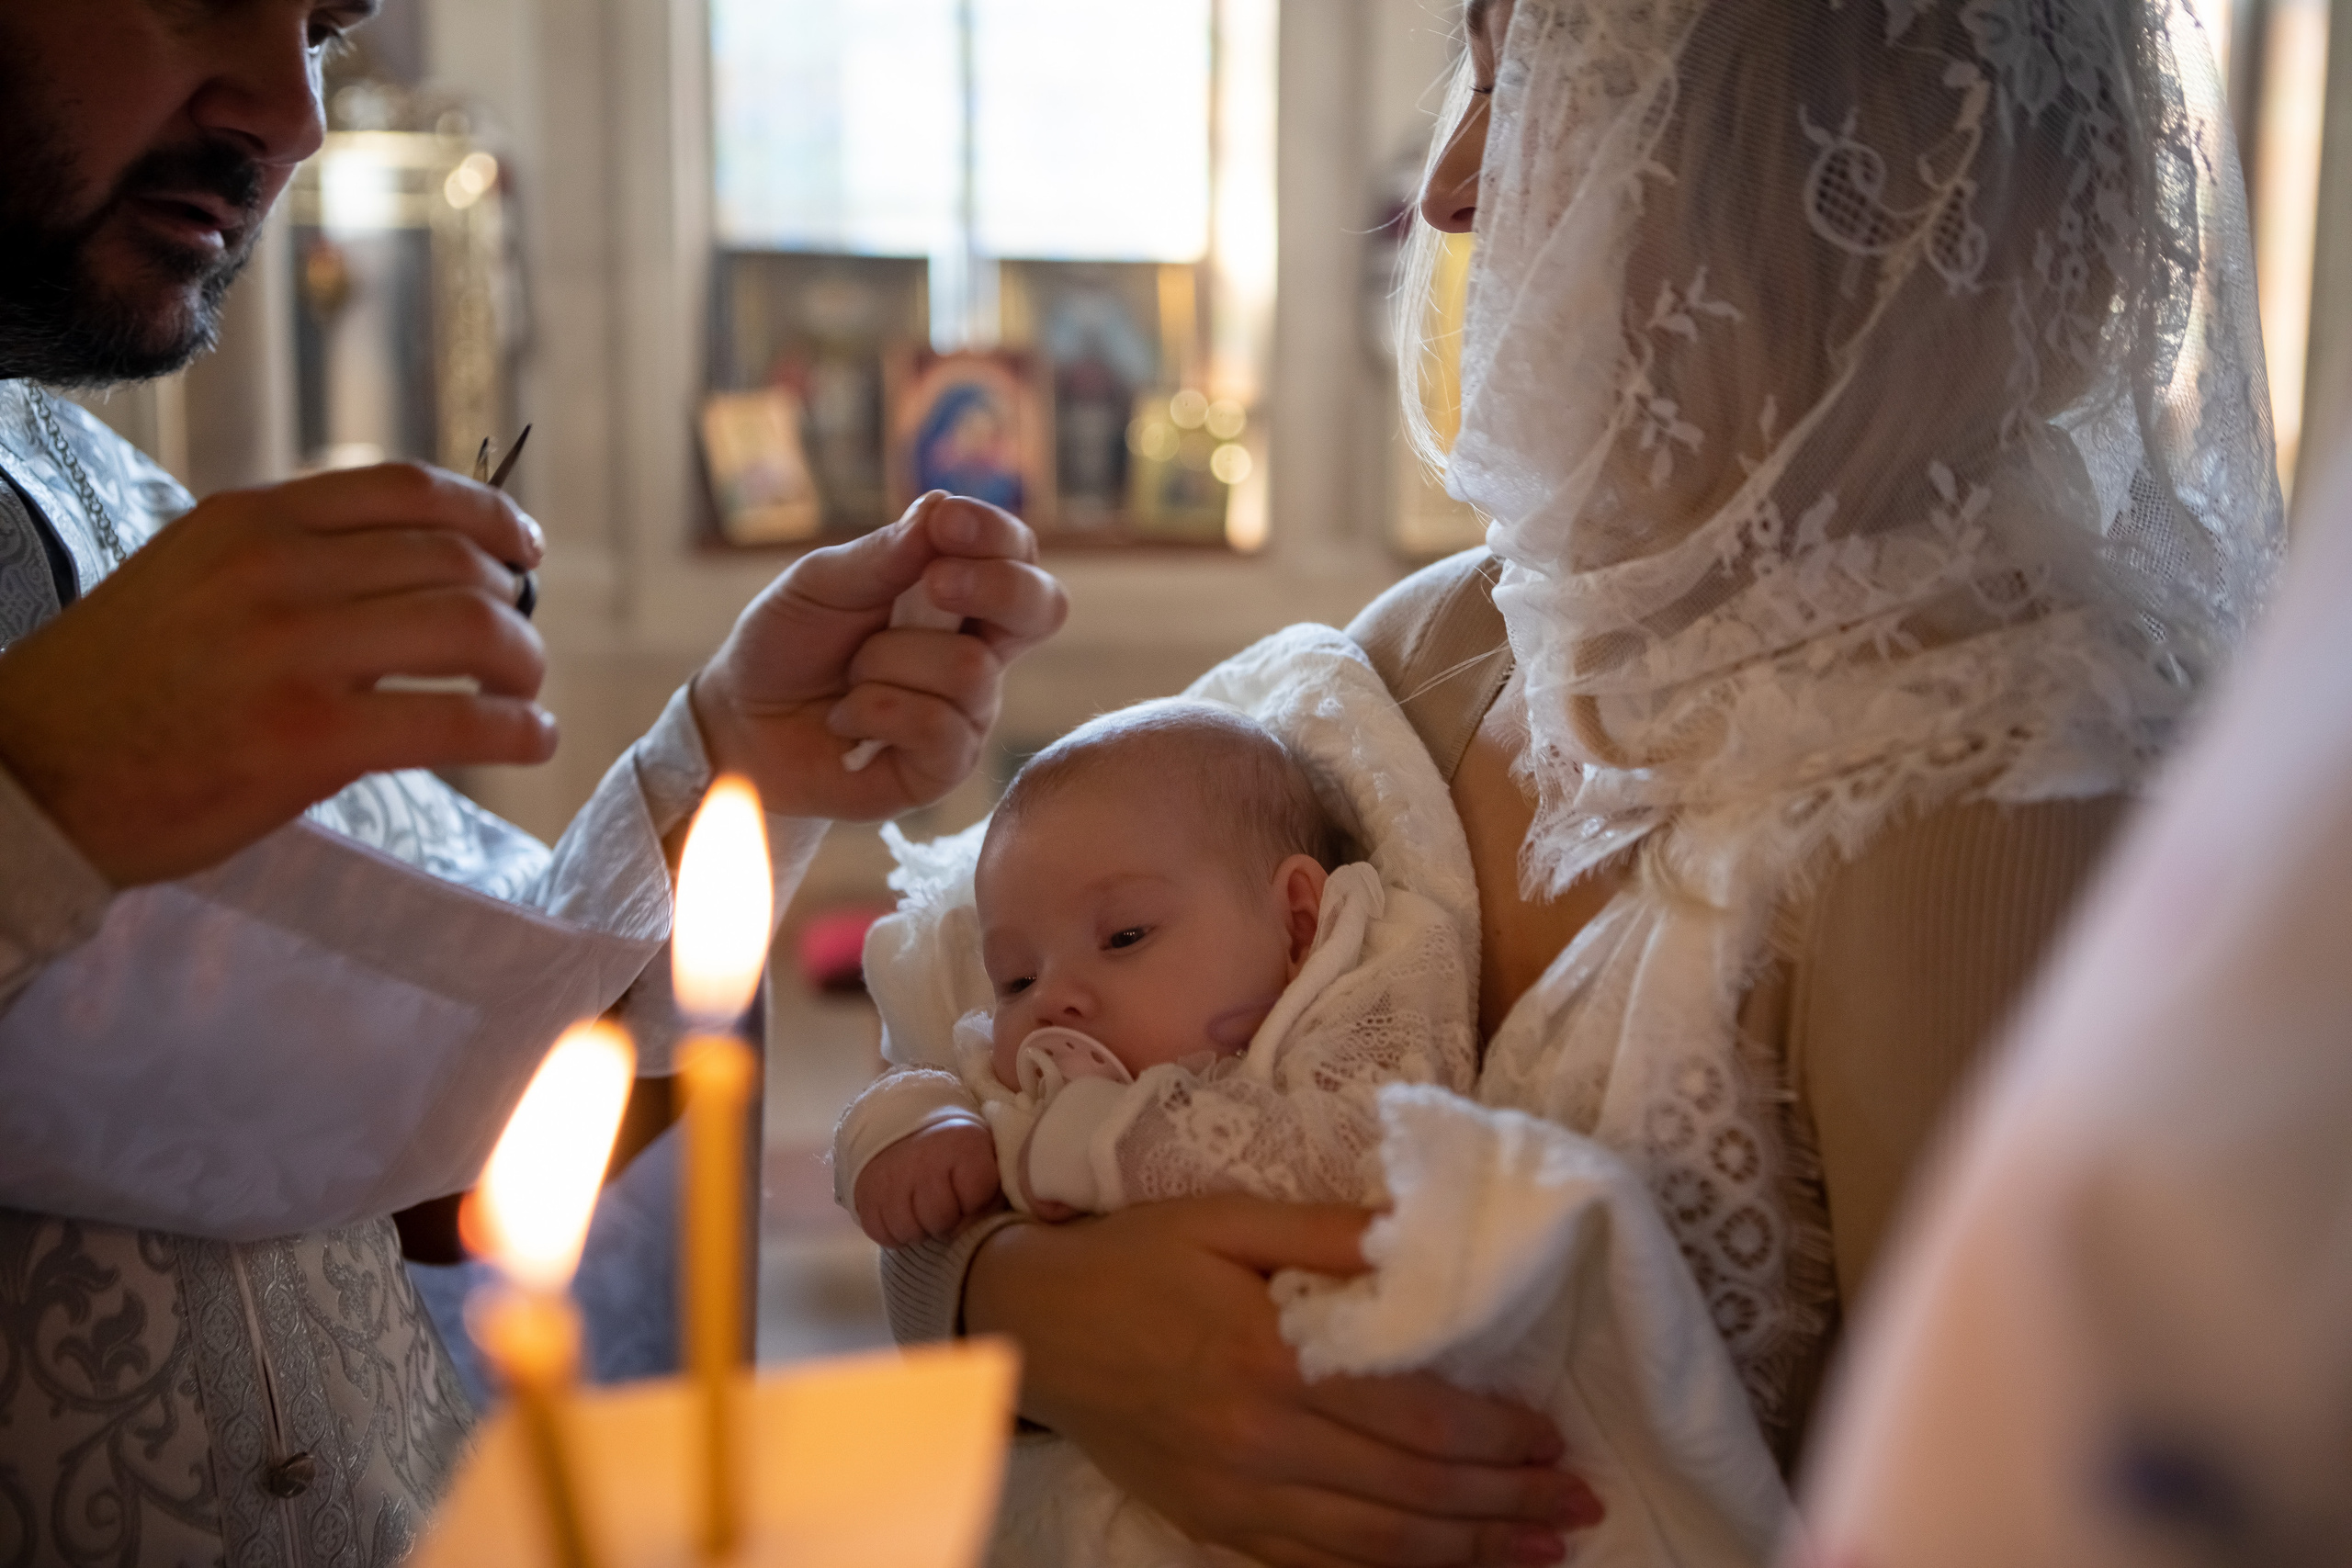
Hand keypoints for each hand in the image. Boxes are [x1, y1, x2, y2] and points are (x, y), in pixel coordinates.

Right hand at [0, 463, 549, 885]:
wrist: (30, 774)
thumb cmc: (121, 686)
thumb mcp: (196, 575)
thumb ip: (294, 559)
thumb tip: (425, 566)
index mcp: (251, 519)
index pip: (408, 490)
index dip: (490, 517)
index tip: (524, 549)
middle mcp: (276, 569)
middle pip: (455, 560)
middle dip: (511, 604)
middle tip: (518, 649)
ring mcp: (293, 651)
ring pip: (471, 627)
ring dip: (523, 663)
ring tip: (523, 694)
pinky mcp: (307, 738)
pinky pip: (456, 721)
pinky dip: (517, 729)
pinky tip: (531, 740)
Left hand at [690, 492, 1065, 819]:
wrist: (742, 724)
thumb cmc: (788, 643)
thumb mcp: (820, 583)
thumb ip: (881, 555)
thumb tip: (939, 507)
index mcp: (960, 593)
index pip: (1016, 554)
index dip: (995, 535)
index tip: (946, 523)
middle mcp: (979, 649)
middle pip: (1044, 607)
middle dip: (994, 587)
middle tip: (934, 585)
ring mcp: (969, 712)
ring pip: (969, 669)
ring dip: (888, 664)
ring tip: (851, 677)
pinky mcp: (945, 768)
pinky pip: (940, 729)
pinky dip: (876, 712)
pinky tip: (846, 719)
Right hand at [852, 1120, 1003, 1246]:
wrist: (901, 1127)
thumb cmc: (951, 1153)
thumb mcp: (982, 1157)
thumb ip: (991, 1190)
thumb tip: (979, 1226)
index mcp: (961, 1145)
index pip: (976, 1195)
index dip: (976, 1202)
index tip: (969, 1191)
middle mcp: (923, 1159)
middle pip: (941, 1219)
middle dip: (946, 1219)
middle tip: (943, 1204)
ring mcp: (891, 1178)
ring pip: (910, 1232)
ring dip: (918, 1228)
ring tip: (922, 1209)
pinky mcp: (866, 1193)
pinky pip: (883, 1234)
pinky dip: (893, 1231)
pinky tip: (902, 1212)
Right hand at [965, 1196, 1601, 1566]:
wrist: (1033, 1327)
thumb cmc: (1133, 1258)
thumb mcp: (1224, 1219)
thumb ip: (1324, 1232)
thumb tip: (1417, 1235)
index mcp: (1271, 1363)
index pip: (1414, 1419)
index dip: (1495, 1438)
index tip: (1553, 1437)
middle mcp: (1260, 1445)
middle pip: (1411, 1495)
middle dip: (1506, 1505)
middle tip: (1579, 1503)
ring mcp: (1237, 1499)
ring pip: (1375, 1549)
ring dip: (1469, 1556)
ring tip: (1540, 1552)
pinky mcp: (1215, 1526)